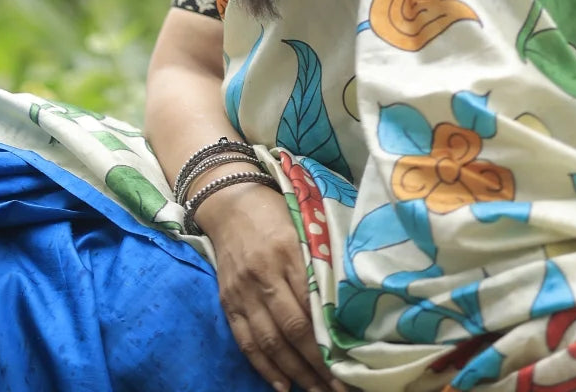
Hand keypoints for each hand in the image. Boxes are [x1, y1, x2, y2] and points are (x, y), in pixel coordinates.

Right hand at [196, 179, 345, 391]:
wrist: (228, 201)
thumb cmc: (273, 212)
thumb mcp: (301, 226)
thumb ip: (317, 261)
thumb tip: (340, 303)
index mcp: (287, 252)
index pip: (311, 304)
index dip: (329, 338)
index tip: (347, 362)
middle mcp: (263, 275)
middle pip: (292, 328)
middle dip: (316, 364)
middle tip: (337, 389)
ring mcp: (243, 291)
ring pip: (269, 341)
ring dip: (294, 372)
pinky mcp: (228, 301)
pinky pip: (245, 340)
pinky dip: (263, 366)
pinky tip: (281, 385)